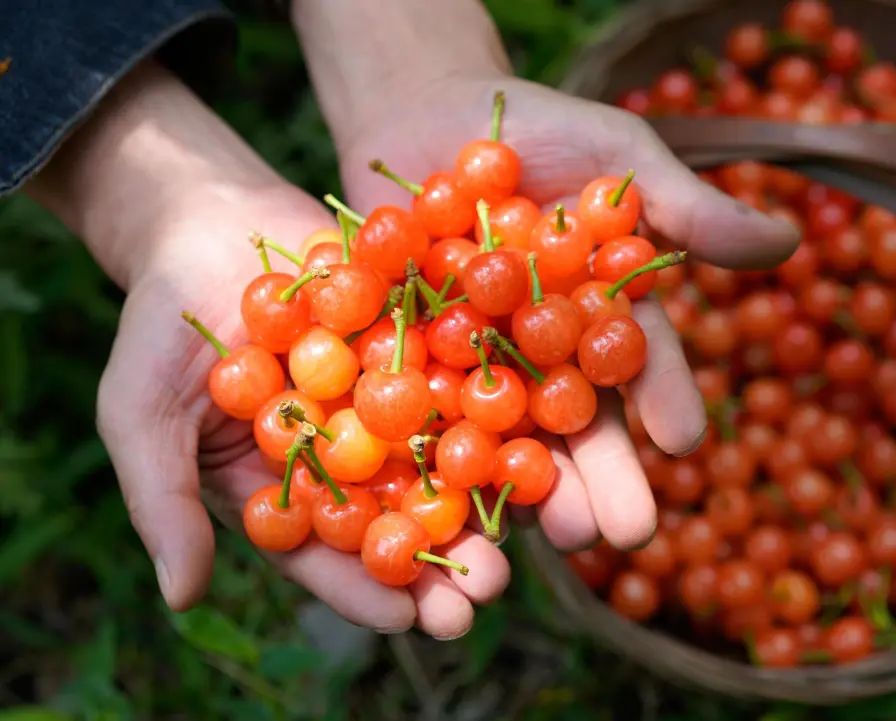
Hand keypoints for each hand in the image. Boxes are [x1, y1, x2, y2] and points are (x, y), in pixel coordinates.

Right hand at [28, 63, 509, 638]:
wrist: (208, 222)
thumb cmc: (161, 324)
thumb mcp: (140, 411)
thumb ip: (163, 500)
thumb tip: (181, 598)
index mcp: (290, 486)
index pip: (330, 554)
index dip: (369, 590)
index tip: (411, 623)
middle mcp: (352, 452)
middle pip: (404, 515)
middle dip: (447, 557)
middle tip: (487, 593)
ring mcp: (394, 399)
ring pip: (449, 456)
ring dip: (490, 494)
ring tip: (533, 532)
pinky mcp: (427, 343)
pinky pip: (467, 375)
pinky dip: (503, 403)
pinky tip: (543, 431)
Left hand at [296, 1, 798, 553]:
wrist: (430, 117)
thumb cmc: (543, 134)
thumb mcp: (619, 158)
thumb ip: (686, 206)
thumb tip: (788, 240)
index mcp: (606, 318)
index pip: (642, 364)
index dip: (664, 399)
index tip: (681, 439)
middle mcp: (549, 358)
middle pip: (579, 424)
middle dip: (604, 477)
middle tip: (626, 530)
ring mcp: (480, 368)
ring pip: (507, 437)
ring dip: (529, 489)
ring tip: (551, 537)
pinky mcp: (411, 365)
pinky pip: (421, 411)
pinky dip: (431, 453)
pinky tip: (445, 497)